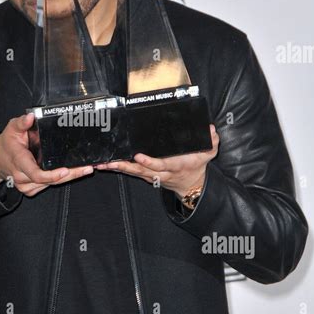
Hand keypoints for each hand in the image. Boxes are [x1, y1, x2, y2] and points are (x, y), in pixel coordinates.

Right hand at [0, 112, 93, 196]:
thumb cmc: (8, 143)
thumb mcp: (12, 128)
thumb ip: (22, 122)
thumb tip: (31, 117)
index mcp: (19, 161)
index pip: (36, 173)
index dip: (51, 175)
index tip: (65, 170)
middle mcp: (22, 176)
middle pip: (48, 181)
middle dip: (69, 175)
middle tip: (86, 169)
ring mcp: (25, 184)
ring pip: (50, 185)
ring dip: (68, 178)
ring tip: (84, 169)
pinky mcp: (30, 189)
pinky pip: (47, 186)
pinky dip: (59, 180)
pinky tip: (70, 173)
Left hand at [94, 124, 219, 198]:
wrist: (191, 183)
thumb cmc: (196, 165)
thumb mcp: (208, 154)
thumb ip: (211, 142)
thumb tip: (211, 130)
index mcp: (173, 166)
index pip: (159, 164)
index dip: (148, 161)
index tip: (138, 156)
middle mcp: (160, 172)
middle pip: (139, 170)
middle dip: (123, 166)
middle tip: (109, 162)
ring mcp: (151, 175)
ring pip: (132, 172)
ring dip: (117, 167)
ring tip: (102, 163)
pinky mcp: (145, 174)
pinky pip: (130, 171)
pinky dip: (118, 168)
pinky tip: (106, 164)